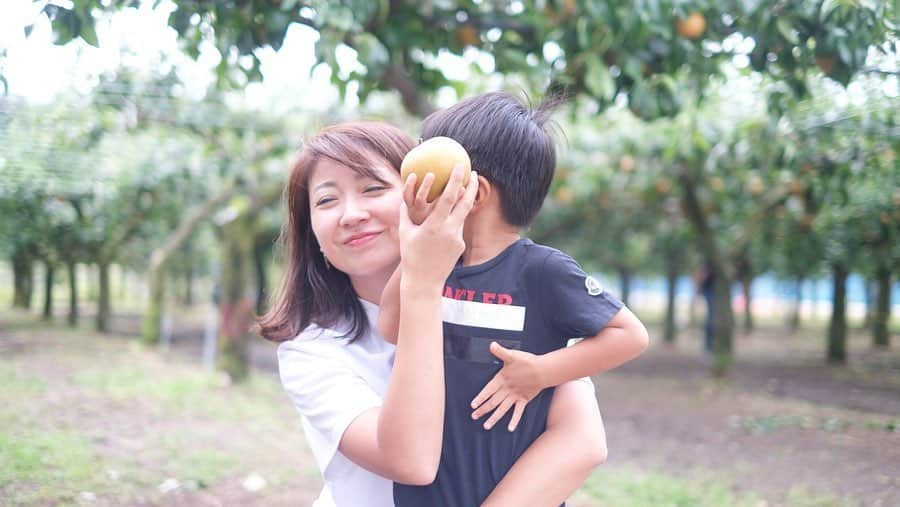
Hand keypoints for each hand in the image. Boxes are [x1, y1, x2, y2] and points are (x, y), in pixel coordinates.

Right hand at [398, 164, 477, 287]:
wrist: (424, 282)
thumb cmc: (410, 256)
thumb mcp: (405, 233)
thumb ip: (405, 213)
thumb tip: (402, 198)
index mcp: (434, 225)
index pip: (448, 198)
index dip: (455, 181)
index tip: (459, 167)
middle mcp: (449, 231)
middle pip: (465, 204)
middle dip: (472, 186)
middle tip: (474, 173)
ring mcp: (457, 239)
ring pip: (462, 216)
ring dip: (464, 203)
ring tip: (464, 190)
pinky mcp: (461, 246)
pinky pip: (458, 228)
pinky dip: (455, 219)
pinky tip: (451, 217)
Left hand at [471, 342, 545, 431]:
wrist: (543, 370)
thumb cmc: (527, 362)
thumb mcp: (511, 355)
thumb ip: (500, 351)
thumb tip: (491, 345)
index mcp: (502, 380)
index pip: (488, 390)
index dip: (480, 398)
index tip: (473, 405)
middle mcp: (507, 390)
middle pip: (493, 402)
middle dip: (483, 410)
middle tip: (474, 416)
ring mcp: (515, 396)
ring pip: (502, 409)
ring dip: (494, 418)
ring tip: (486, 426)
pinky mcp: (524, 400)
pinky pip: (518, 412)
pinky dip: (514, 420)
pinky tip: (510, 428)